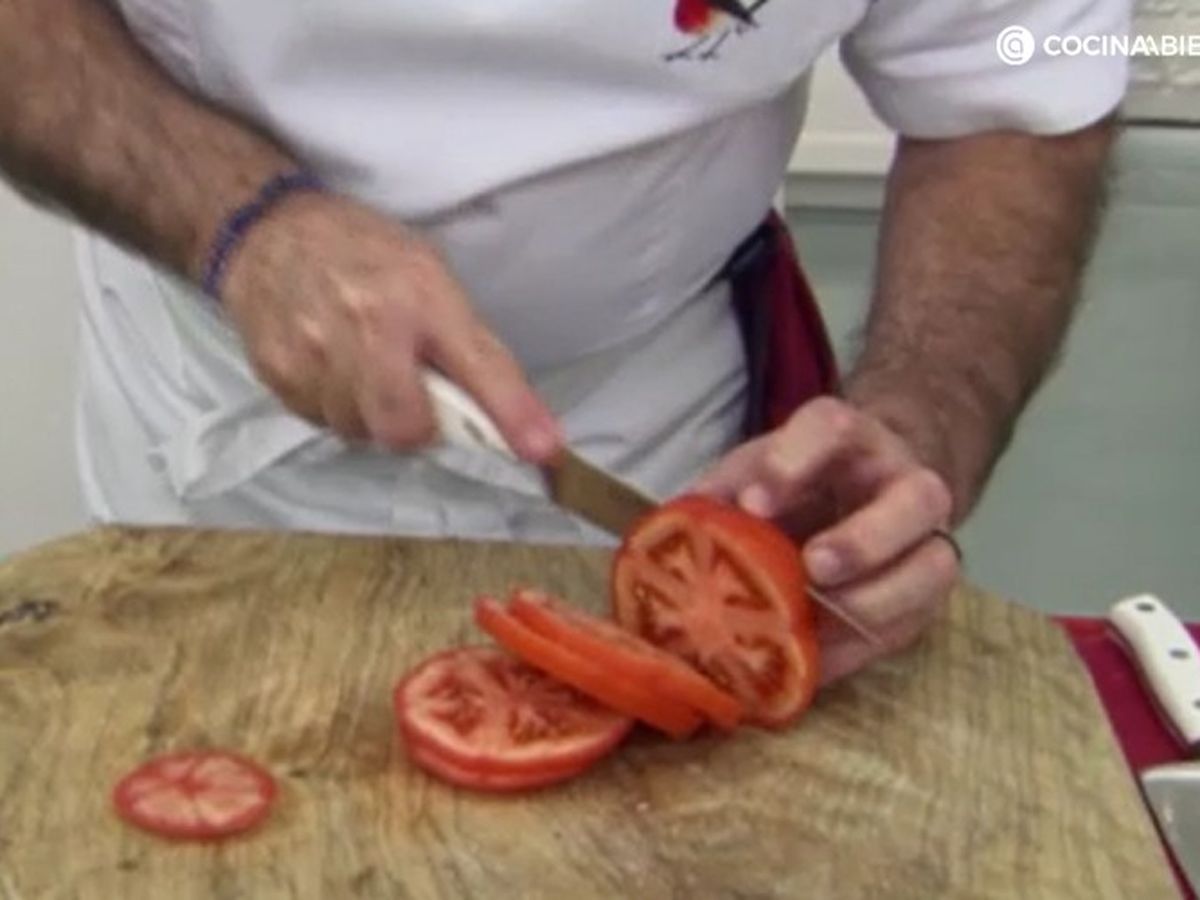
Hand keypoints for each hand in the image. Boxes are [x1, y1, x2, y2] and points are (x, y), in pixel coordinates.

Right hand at [221, 191, 560, 460]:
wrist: (271, 232)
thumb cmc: (367, 256)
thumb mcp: (432, 278)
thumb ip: (472, 349)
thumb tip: (525, 423)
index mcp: (421, 295)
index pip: (478, 366)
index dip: (511, 413)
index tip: (541, 448)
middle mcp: (367, 323)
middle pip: (403, 427)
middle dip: (415, 425)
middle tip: (411, 395)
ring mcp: (314, 352)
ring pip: (359, 432)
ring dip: (370, 414)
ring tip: (362, 366)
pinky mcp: (277, 373)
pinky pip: (321, 422)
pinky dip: (333, 405)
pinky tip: (330, 365)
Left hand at [692, 396, 958, 683]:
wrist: (854, 496)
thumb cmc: (792, 483)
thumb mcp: (752, 473)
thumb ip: (721, 495)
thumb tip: (678, 536)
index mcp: (851, 439)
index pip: (834, 426)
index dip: (795, 461)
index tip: (753, 504)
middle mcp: (904, 482)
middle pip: (919, 498)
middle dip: (865, 539)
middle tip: (812, 566)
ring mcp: (927, 542)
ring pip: (935, 567)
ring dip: (877, 599)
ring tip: (817, 619)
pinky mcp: (925, 599)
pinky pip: (908, 627)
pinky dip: (857, 649)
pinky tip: (811, 659)